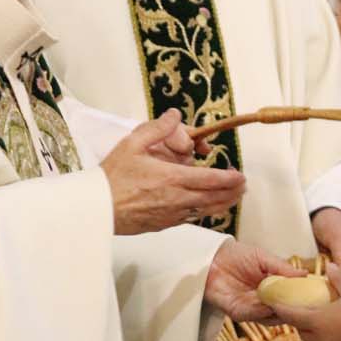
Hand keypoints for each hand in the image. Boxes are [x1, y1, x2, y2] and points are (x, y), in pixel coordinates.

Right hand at [102, 109, 244, 234]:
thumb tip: (174, 115)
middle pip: (214, 197)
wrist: (97, 209)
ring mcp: (171, 215)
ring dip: (223, 203)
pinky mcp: (164, 224)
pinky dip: (205, 212)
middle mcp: (176, 199)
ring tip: (234, 197)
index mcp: (171, 178)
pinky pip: (191, 218)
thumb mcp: (131, 144)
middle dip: (232, 192)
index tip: (240, 175)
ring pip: (206, 211)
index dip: (229, 179)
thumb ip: (156, 128)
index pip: (210, 179)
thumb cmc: (111, 178)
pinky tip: (208, 207)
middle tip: (243, 186)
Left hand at [204, 240, 303, 321]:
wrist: (211, 257)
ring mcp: (250, 308)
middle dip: (292, 311)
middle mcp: (263, 301)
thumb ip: (282, 268)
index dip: (301, 300)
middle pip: (282, 312)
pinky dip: (261, 312)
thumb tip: (305, 274)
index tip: (314, 299)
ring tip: (288, 306)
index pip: (290, 298)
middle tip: (304, 308)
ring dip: (278, 313)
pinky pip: (252, 315)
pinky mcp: (237, 312)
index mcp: (272, 288)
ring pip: (269, 317)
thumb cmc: (236, 255)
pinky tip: (269, 306)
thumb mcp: (263, 258)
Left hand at [287, 267, 340, 340]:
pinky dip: (332, 336)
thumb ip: (338, 278)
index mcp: (318, 321)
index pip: (292, 316)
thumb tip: (330, 266)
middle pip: (303, 332)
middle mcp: (323, 338)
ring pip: (318, 340)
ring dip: (315, 331)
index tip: (273, 306)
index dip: (282, 310)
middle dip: (299, 322)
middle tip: (300, 310)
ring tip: (321, 318)